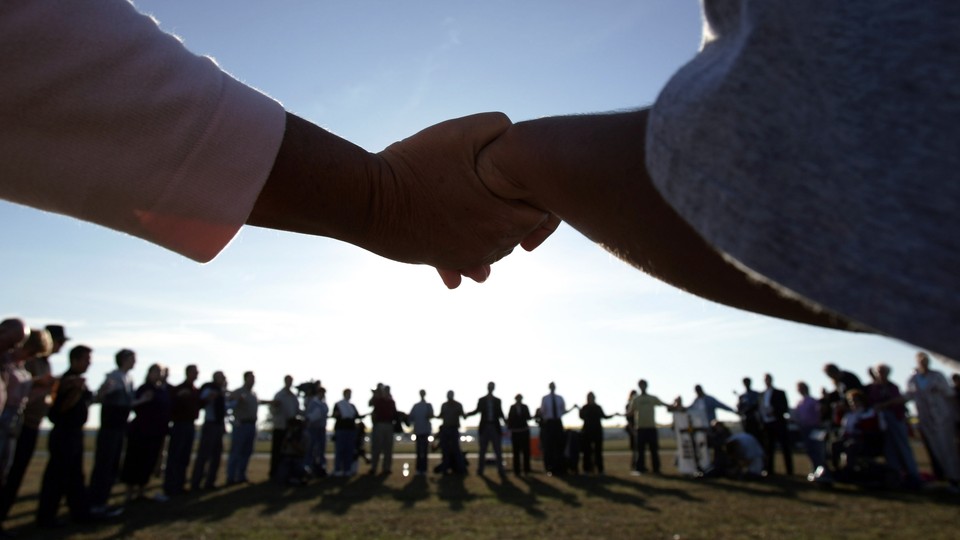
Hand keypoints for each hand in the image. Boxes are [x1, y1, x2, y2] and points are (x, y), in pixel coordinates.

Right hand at [251, 113, 551, 288]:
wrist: (369, 200)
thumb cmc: (414, 164)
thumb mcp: (459, 131)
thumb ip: (497, 126)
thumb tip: (514, 132)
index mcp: (502, 218)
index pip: (541, 214)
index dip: (532, 192)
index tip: (515, 176)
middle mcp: (490, 245)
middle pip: (519, 234)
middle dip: (513, 213)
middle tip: (499, 188)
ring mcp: (466, 257)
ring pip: (495, 250)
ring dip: (491, 232)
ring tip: (477, 208)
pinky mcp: (444, 261)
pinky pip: (467, 263)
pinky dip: (468, 252)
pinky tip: (458, 237)